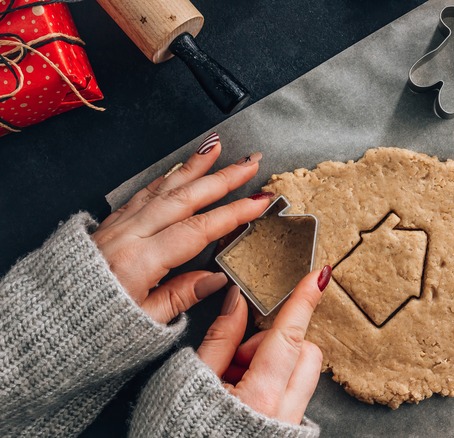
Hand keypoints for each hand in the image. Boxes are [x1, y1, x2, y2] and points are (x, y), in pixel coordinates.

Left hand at [92, 133, 272, 323]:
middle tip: (250, 162)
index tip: (259, 202)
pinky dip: (165, 177)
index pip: (199, 229)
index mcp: (141, 261)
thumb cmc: (92, 326)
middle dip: (223, 177)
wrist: (47, 319)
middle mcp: (129, 235)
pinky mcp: (110, 223)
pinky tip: (180, 169)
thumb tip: (217, 278)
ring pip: (163, 187)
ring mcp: (118, 225)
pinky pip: (143, 192)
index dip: (234, 213)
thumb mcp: (145, 322)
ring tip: (217, 148)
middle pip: (185, 198)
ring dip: (194, 166)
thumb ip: (182, 295)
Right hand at [197, 266, 331, 423]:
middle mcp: (284, 412)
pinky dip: (275, 382)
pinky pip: (295, 392)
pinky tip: (244, 394)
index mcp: (259, 398)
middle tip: (239, 357)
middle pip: (305, 352)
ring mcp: (290, 422)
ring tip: (236, 379)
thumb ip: (221, 337)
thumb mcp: (194, 379)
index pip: (290, 336)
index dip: (304, 301)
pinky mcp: (289, 429)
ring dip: (276, 363)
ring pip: (303, 372)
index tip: (318, 277)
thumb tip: (237, 300)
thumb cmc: (182, 428)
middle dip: (278, 342)